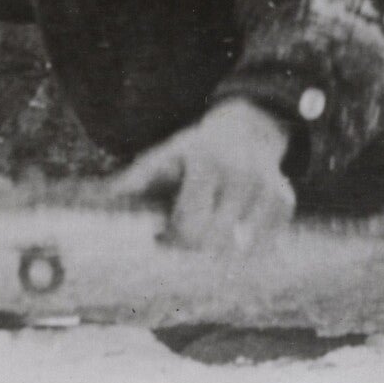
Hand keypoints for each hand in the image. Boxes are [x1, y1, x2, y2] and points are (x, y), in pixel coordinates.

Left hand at [113, 98, 296, 252]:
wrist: (246, 129)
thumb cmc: (195, 150)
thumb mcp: (165, 156)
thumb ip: (136, 180)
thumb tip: (99, 201)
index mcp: (207, 162)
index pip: (188, 225)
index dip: (170, 240)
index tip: (160, 238)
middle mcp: (242, 174)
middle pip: (212, 241)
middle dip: (191, 250)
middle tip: (180, 243)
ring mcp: (267, 188)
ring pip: (239, 249)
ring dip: (218, 253)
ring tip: (204, 240)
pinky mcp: (285, 201)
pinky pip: (263, 245)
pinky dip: (246, 249)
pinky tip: (234, 237)